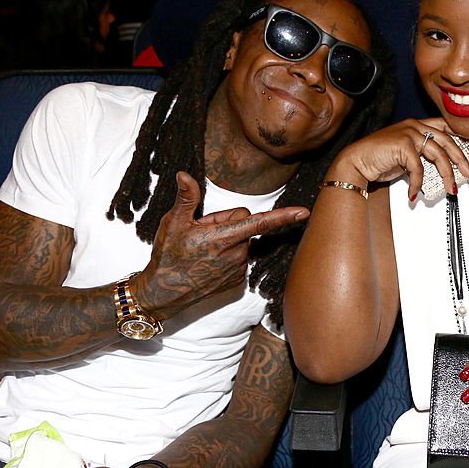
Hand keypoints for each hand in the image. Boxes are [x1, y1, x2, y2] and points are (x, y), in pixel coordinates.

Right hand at [135, 171, 308, 315]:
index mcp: (223, 238)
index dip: (284, 216)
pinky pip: (240, 256)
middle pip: (244, 222)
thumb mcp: (173, 223)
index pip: (260, 223)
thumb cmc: (168, 255)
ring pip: (242, 240)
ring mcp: (238, 269)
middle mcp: (236, 254)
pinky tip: (208, 261)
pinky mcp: (238, 280)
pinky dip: (228, 254)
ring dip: (227, 238)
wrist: (164, 293)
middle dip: (226, 220)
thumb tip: (184, 175)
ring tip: (202, 248)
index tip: (304, 212)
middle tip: (201, 230)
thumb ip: (186, 198)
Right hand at [330, 118, 468, 200]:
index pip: (445, 128)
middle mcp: (414, 126)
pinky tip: (414, 194)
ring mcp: (409, 133)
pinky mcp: (403, 144)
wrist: (355, 162)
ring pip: (438, 154)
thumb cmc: (378, 160)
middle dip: (461, 159)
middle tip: (468, 174)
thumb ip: (422, 156)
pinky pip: (418, 168)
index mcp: (416, 125)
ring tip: (450, 189)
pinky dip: (418, 184)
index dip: (459, 141)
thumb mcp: (405, 156)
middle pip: (447, 140)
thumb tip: (440, 168)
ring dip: (447, 175)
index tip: (468, 156)